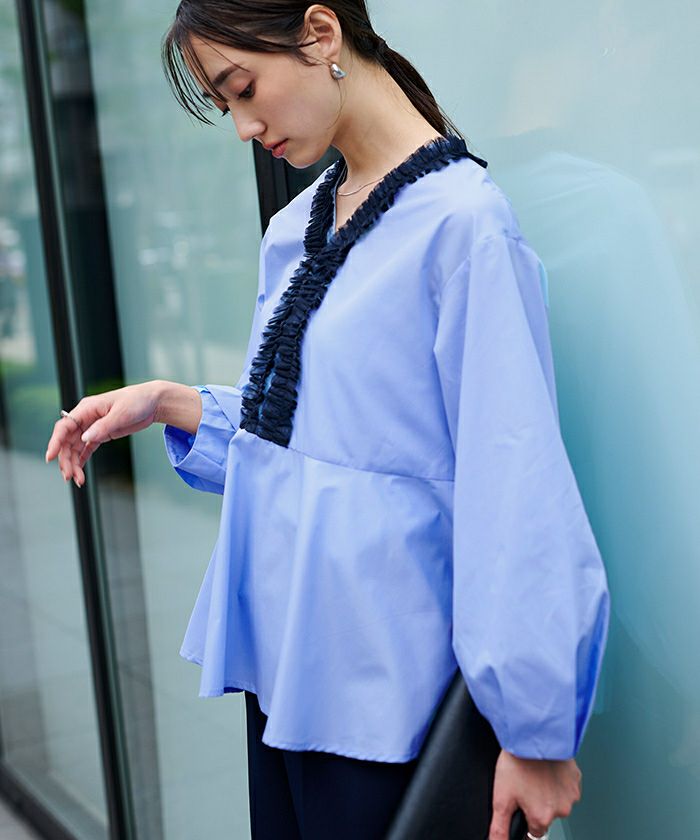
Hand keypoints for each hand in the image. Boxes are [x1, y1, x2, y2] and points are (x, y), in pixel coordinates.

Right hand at [45, 381, 159, 485]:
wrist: (153, 402)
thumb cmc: (137, 401)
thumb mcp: (121, 414)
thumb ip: (103, 427)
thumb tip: (85, 438)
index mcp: (87, 408)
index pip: (64, 426)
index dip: (55, 442)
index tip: (50, 457)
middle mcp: (86, 418)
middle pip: (67, 441)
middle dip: (66, 459)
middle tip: (69, 477)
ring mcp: (93, 427)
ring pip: (76, 447)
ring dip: (74, 463)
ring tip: (78, 480)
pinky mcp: (101, 434)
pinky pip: (86, 449)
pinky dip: (82, 460)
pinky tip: (80, 473)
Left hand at [488, 749, 581, 839]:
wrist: (532, 733)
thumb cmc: (517, 762)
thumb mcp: (501, 797)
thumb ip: (499, 827)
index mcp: (542, 817)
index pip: (534, 831)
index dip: (525, 816)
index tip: (521, 802)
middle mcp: (561, 810)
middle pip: (546, 815)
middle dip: (536, 803)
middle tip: (525, 783)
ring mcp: (571, 794)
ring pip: (557, 800)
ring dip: (548, 792)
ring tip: (534, 773)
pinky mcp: (576, 778)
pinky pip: (566, 786)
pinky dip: (557, 780)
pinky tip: (545, 768)